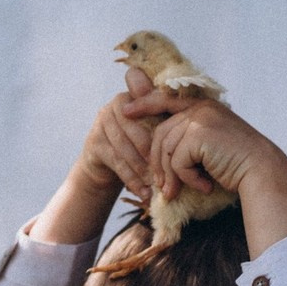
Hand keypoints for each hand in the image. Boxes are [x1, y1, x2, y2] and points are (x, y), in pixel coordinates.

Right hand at [75, 77, 159, 203]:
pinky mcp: (94, 143)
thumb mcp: (157, 127)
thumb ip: (170, 118)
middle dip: (152, 150)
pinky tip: (144, 193)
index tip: (171, 127)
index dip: (155, 106)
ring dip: (143, 169)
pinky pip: (117, 163)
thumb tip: (192, 120)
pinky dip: (132, 180)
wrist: (108, 164)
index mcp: (136, 93)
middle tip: (169, 169)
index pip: (145, 93)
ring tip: (158, 185)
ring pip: (126, 147)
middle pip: (136, 126)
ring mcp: (102, 122)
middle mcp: (117, 103)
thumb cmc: (142, 142)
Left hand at [143, 98, 286, 256]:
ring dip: (171, 176)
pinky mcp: (199, 135)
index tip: (126, 112)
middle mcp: (200, 108)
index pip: (164, 99)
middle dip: (157, 163)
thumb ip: (187, 138)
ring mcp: (199, 119)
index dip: (144, 104)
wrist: (261, 171)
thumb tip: (157, 150)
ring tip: (177, 192)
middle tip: (163, 187)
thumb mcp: (209, 144)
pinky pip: (177, 161)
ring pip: (165, 149)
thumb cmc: (236, 164)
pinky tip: (203, 185)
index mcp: (202, 106)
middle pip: (160, 133)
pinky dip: (187, 179)